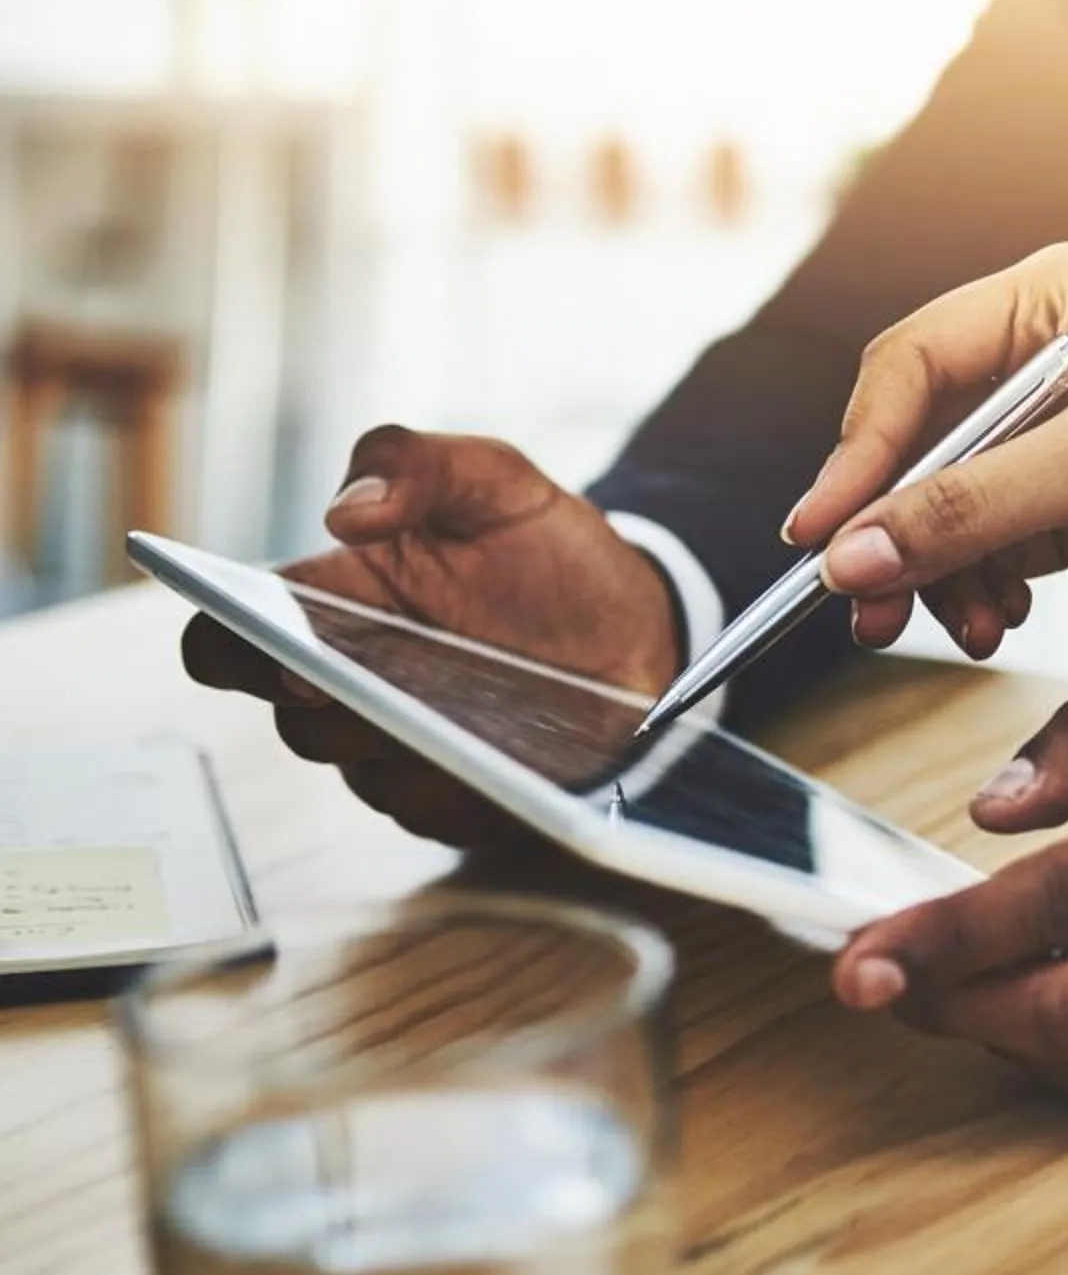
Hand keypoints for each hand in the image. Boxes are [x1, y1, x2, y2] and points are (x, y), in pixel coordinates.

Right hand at [181, 427, 682, 846]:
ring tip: (440, 720)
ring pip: (360, 769)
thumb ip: (414, 463)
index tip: (255, 638)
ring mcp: (397, 747)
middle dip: (320, 701)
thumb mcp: (494, 479)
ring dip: (393, 745)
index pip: (232, 639)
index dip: (223, 645)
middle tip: (348, 680)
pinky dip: (457, 788)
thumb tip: (345, 512)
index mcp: (333, 602)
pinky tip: (497, 761)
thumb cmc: (544, 547)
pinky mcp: (454, 797)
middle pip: (295, 716)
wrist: (637, 621)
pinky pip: (431, 811)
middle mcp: (350, 683)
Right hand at [780, 243, 1067, 656]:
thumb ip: (973, 507)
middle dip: (891, 531)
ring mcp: (1064, 437)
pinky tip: (994, 620)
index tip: (820, 538)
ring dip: (936, 573)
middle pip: (917, 446)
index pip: (908, 370)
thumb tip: (851, 554)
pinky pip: (996, 548)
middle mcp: (1042, 359)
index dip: (857, 455)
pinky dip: (982, 589)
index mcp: (1044, 300)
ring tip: (950, 628)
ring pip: (951, 508)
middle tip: (863, 608)